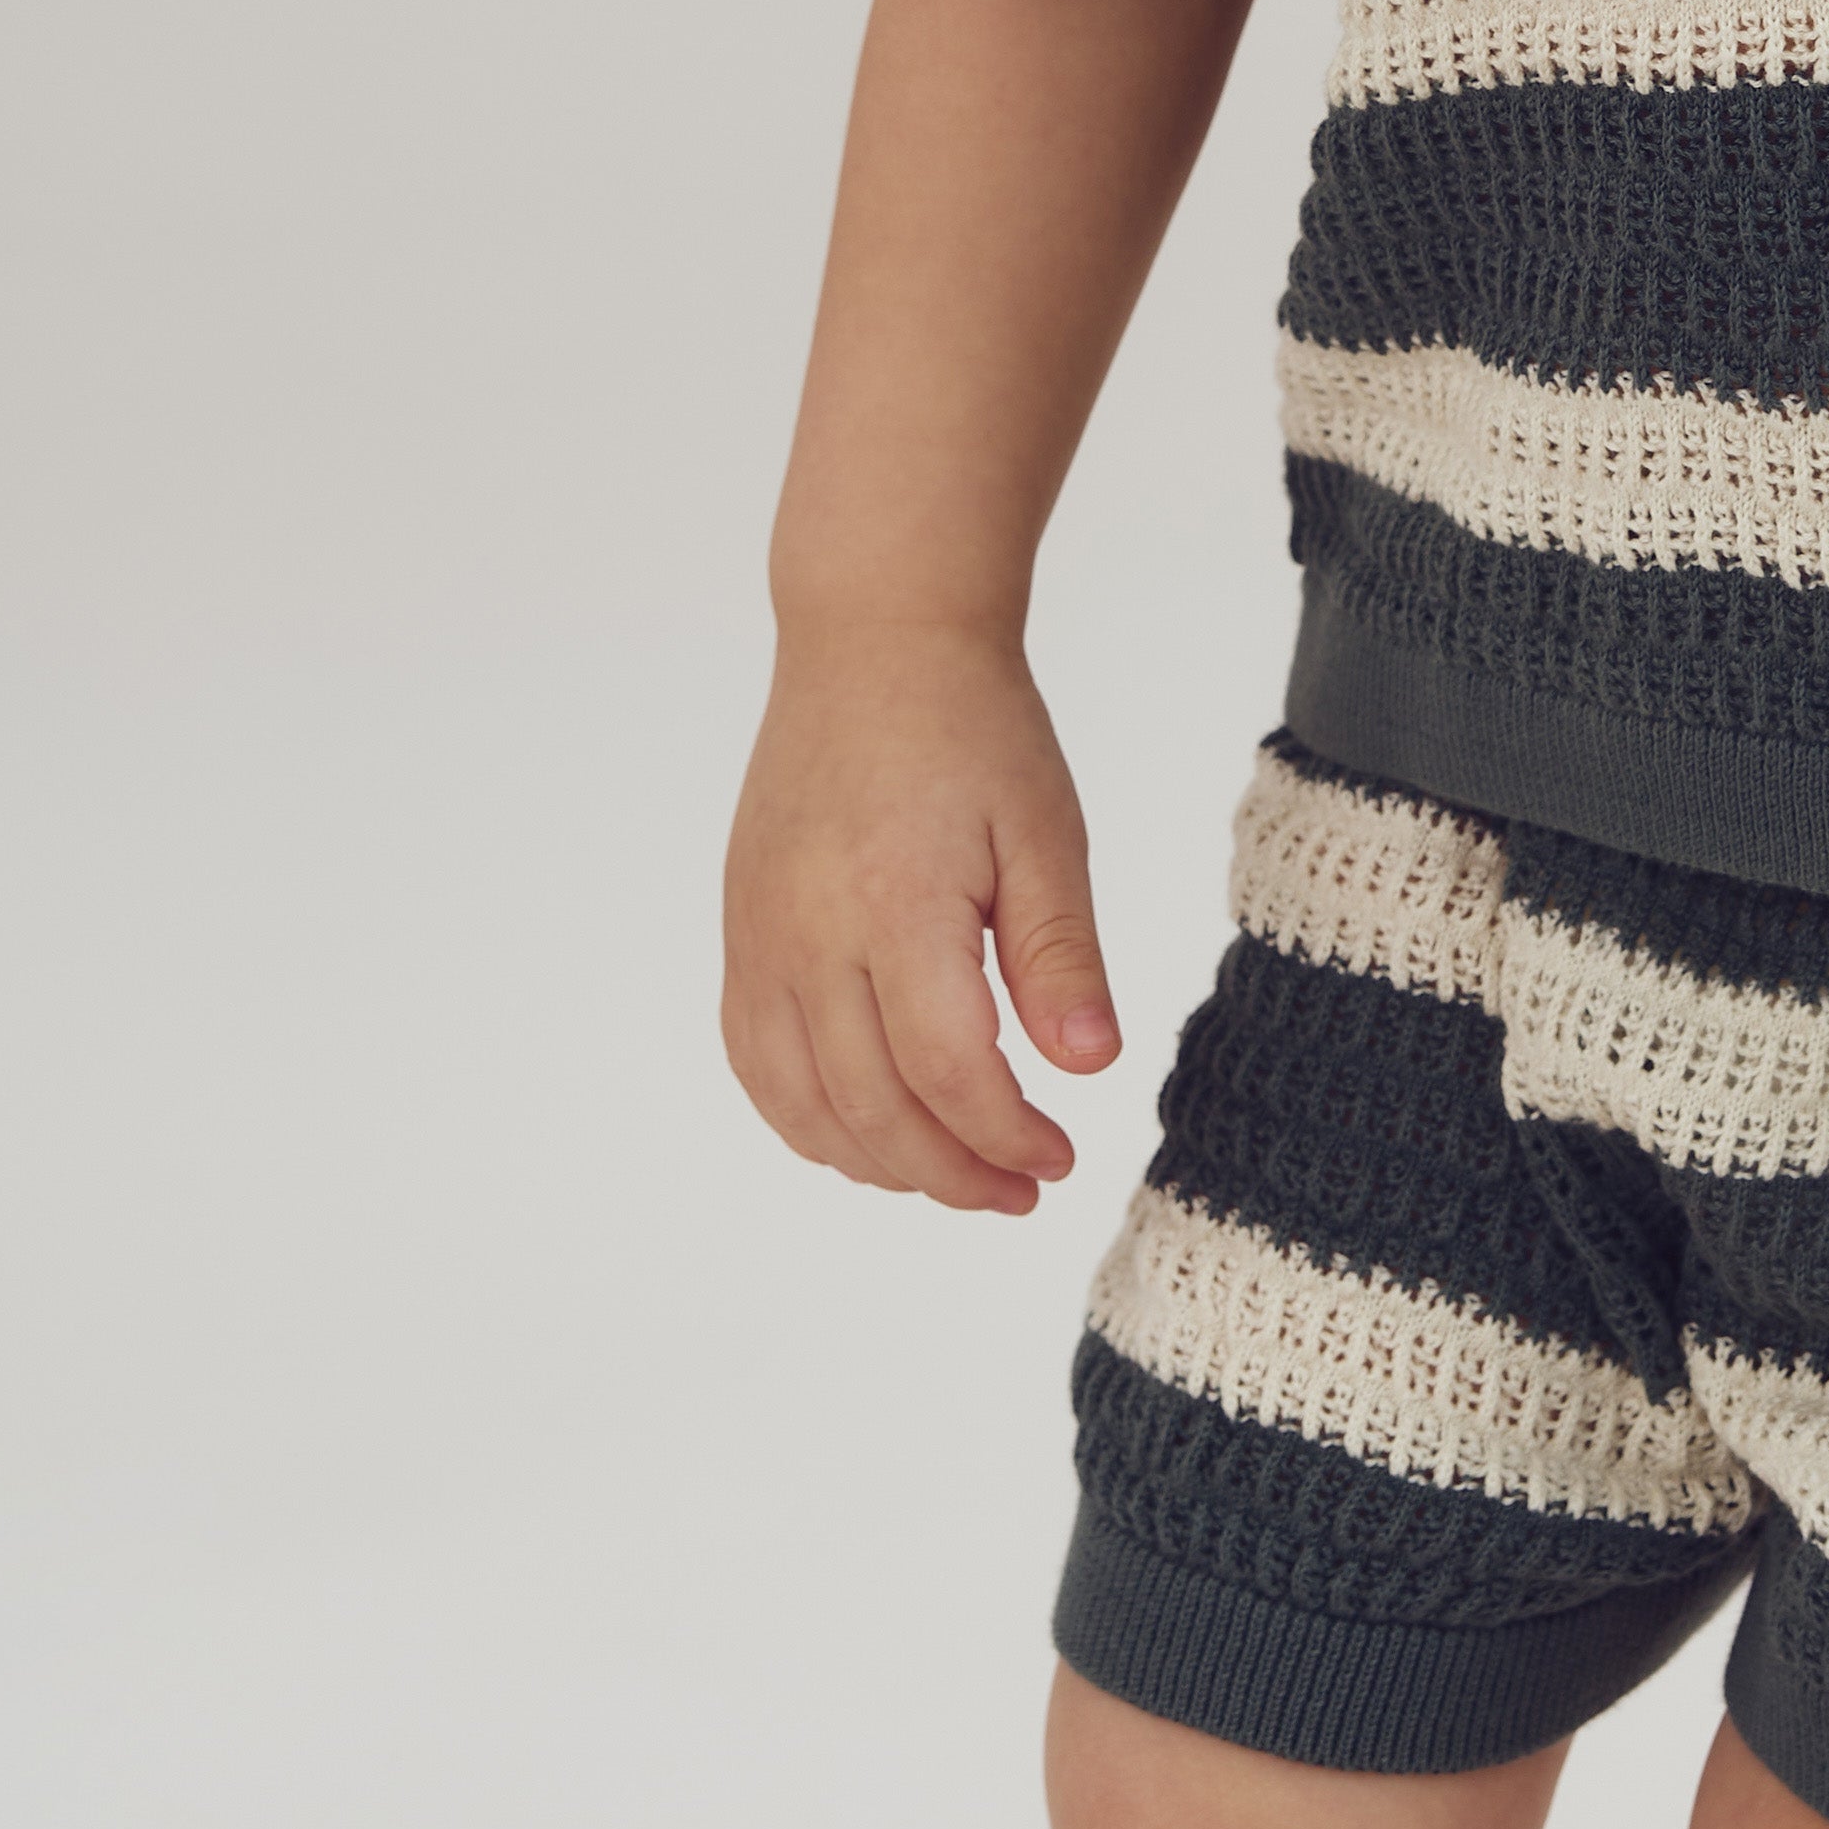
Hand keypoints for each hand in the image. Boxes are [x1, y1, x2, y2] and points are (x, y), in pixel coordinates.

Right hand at [721, 627, 1124, 1209]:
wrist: (873, 641)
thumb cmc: (973, 727)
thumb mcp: (1046, 831)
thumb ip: (1059, 955)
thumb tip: (1088, 1067)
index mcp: (895, 904)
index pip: (948, 1072)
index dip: (1005, 1137)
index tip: (1058, 1156)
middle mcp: (807, 931)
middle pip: (871, 1108)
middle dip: (952, 1172)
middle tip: (1021, 1187)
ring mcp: (760, 935)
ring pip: (800, 1103)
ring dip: (879, 1163)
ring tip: (953, 1173)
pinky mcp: (740, 929)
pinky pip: (754, 1058)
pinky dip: (806, 1119)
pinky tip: (867, 1132)